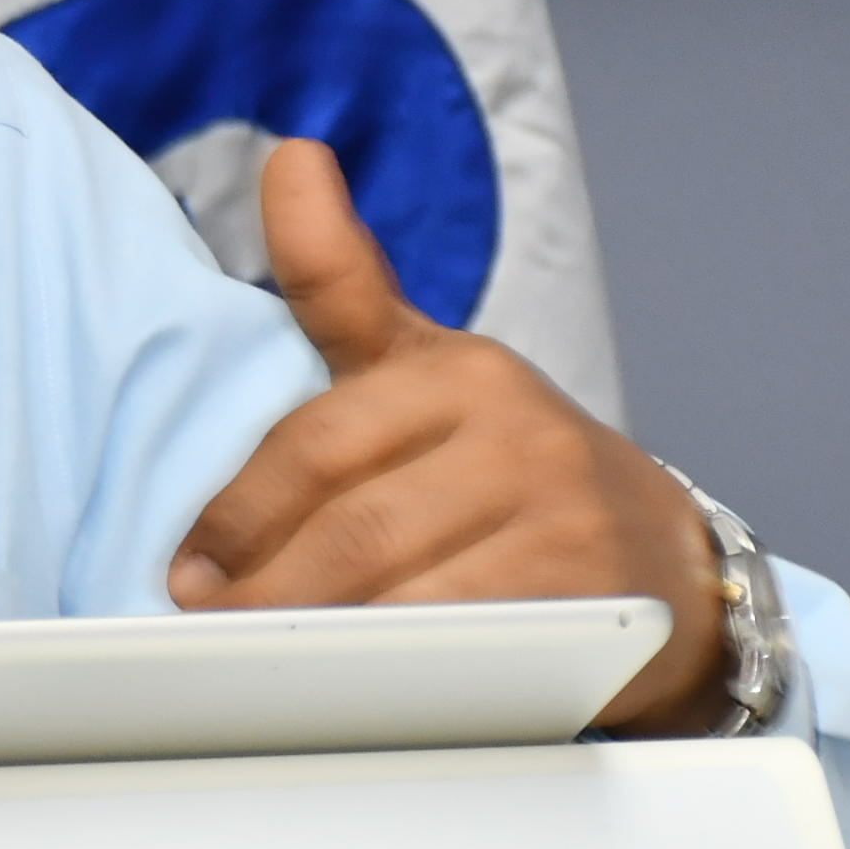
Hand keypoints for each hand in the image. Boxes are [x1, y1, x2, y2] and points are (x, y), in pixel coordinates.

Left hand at [167, 140, 726, 731]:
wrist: (661, 559)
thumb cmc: (508, 465)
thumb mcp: (425, 364)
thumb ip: (341, 277)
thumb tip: (290, 158)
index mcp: (458, 373)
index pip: (319, 443)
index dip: (240, 512)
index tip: (188, 567)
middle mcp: (516, 435)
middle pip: (356, 529)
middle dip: (269, 589)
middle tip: (210, 628)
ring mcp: (561, 522)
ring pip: (407, 593)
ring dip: (323, 639)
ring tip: (263, 666)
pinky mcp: (591, 604)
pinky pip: (470, 644)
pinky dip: (403, 670)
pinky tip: (356, 690)